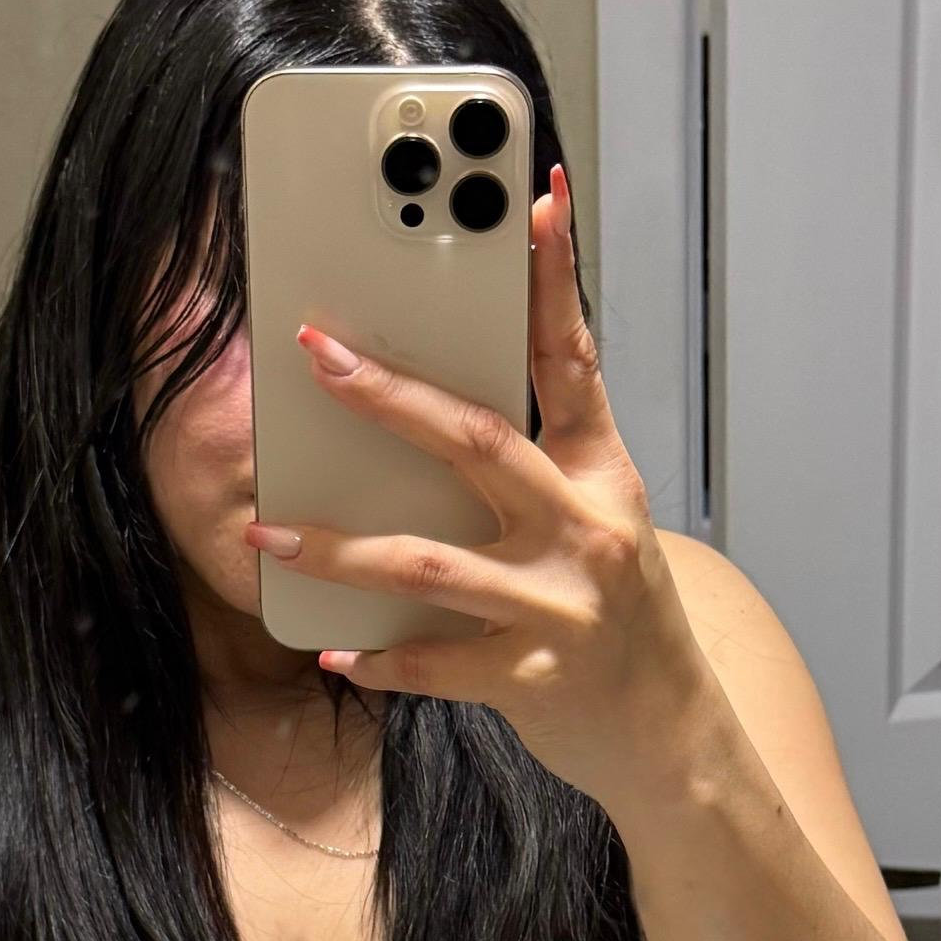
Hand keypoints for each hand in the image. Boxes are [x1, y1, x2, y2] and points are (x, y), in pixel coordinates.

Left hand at [246, 162, 716, 812]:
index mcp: (603, 475)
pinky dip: (379, 658)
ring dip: (337, 547)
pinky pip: (435, 664)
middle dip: (390, 395)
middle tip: (319, 352)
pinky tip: (332, 649)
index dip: (554, 280)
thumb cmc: (620, 616)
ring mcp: (560, 606)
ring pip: (428, 564)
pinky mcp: (533, 678)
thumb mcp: (601, 522)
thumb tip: (437, 404)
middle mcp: (585, 530)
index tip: (532, 205)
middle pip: (478, 443)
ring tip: (267, 529)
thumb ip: (541, 464)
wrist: (673, 735)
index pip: (574, 359)